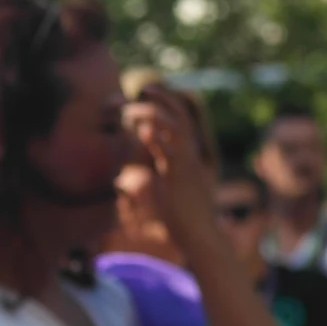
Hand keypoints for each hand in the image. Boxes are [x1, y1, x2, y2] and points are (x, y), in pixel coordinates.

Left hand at [122, 83, 218, 252]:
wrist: (200, 237)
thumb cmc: (182, 220)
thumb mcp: (165, 193)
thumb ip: (151, 179)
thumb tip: (126, 176)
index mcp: (187, 157)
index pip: (180, 119)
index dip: (166, 104)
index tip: (147, 93)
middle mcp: (190, 156)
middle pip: (180, 115)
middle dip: (163, 98)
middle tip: (143, 88)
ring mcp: (187, 164)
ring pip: (176, 127)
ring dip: (153, 114)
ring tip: (132, 110)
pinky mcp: (181, 178)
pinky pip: (171, 152)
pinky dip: (157, 139)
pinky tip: (143, 131)